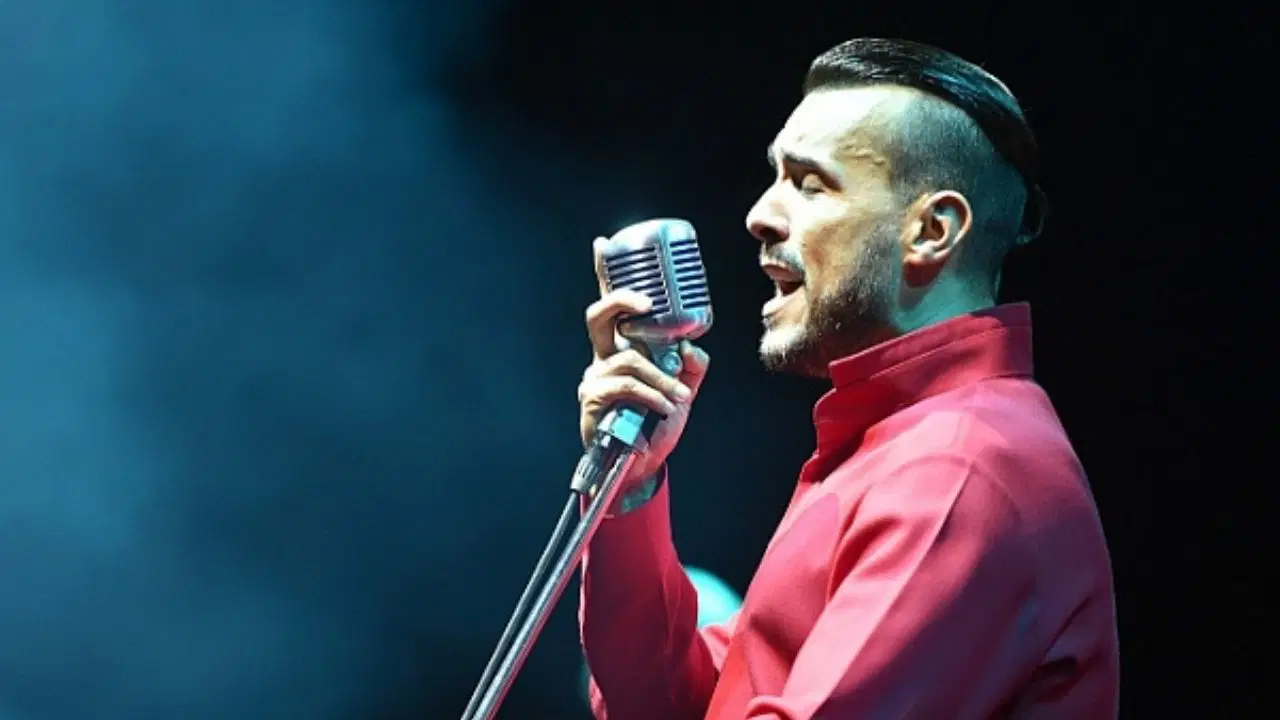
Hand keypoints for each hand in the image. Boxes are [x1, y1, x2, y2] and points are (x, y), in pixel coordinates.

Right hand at [578, 238, 710, 489]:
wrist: (643, 465)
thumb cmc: (657, 424)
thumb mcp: (682, 389)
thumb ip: (691, 365)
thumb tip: (692, 346)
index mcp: (622, 348)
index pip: (611, 307)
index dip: (604, 275)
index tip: (602, 244)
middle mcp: (603, 358)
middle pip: (598, 316)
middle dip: (621, 301)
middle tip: (646, 302)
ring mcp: (594, 378)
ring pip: (628, 360)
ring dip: (660, 378)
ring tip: (678, 396)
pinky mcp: (593, 401)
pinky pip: (625, 386)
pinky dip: (651, 395)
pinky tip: (664, 407)